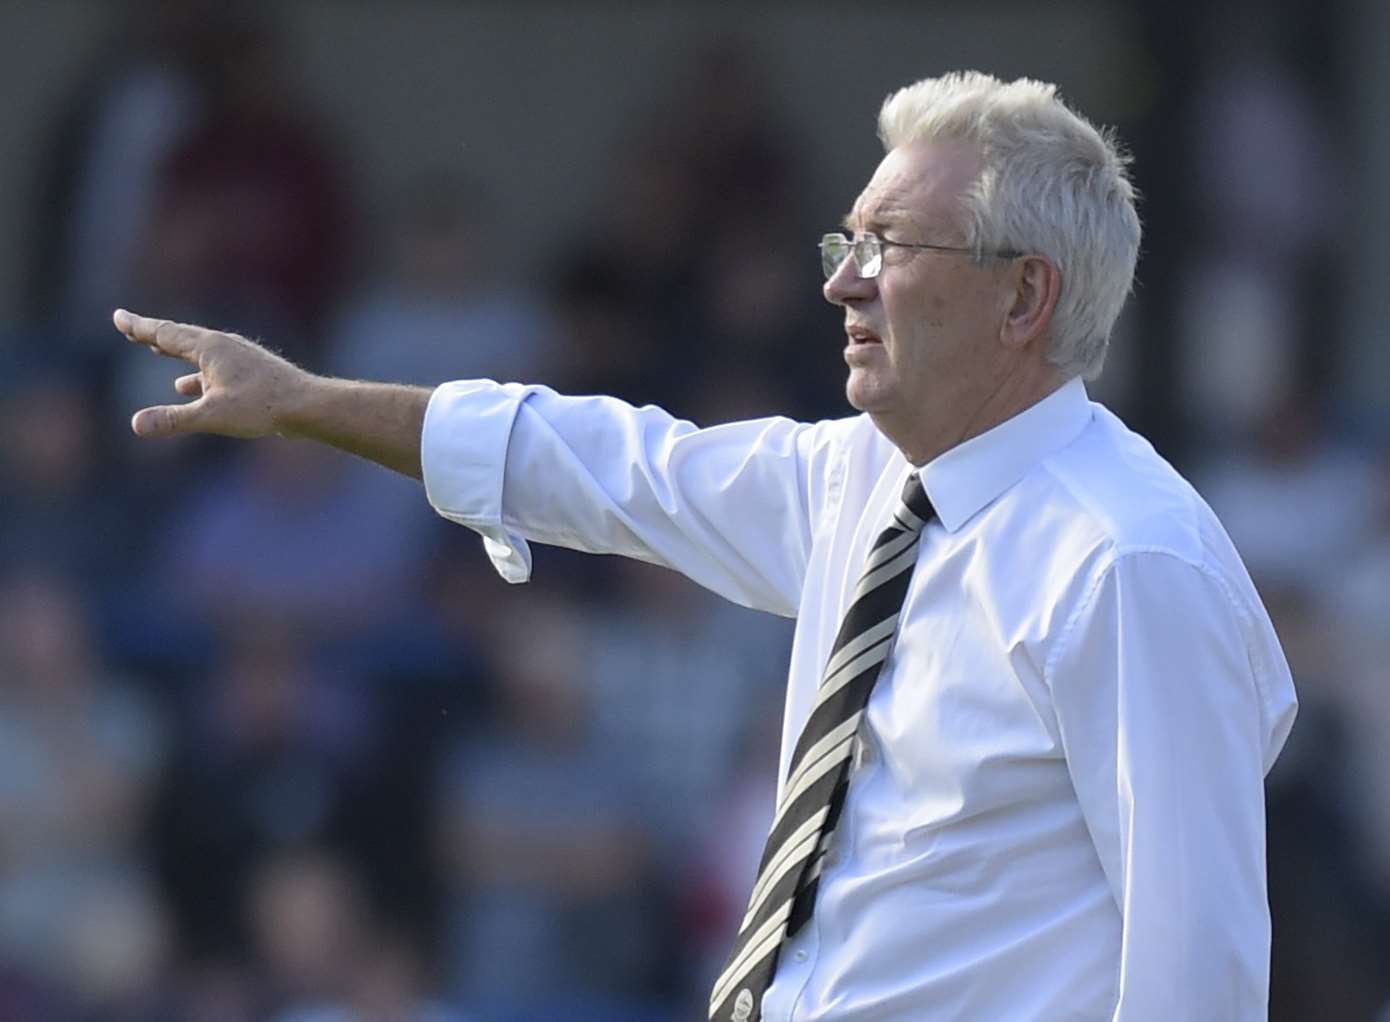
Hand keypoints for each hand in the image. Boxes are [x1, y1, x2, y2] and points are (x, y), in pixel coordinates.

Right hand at [113, 309, 310, 438]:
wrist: (308, 405)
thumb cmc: (263, 407)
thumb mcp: (213, 415)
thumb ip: (174, 419)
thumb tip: (136, 424)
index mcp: (210, 348)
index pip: (165, 334)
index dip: (139, 327)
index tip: (117, 317)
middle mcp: (223, 346)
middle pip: (180, 337)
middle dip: (153, 334)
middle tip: (130, 326)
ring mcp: (238, 358)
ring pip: (198, 352)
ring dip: (175, 351)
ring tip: (157, 350)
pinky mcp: (250, 373)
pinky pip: (213, 369)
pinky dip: (195, 374)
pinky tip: (186, 387)